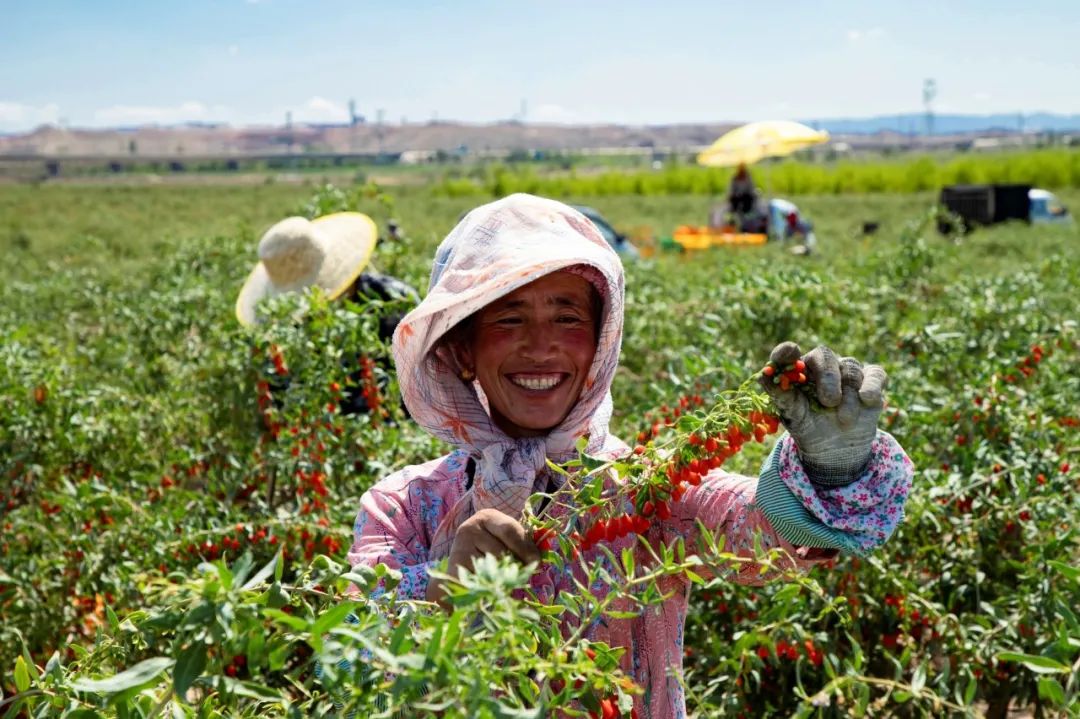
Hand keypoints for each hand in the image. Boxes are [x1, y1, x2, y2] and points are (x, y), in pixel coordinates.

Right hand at [426, 508, 540, 605]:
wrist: (465, 556)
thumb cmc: (494, 545)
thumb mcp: (507, 538)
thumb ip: (522, 544)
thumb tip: (536, 561)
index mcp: (488, 517)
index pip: (509, 530)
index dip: (525, 548)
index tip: (536, 562)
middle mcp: (470, 529)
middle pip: (499, 552)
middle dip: (514, 566)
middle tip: (522, 576)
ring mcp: (459, 548)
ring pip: (488, 569)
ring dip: (501, 579)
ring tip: (505, 582)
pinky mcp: (454, 568)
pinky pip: (475, 581)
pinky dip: (485, 587)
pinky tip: (489, 588)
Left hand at [759, 342, 886, 486]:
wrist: (835, 449)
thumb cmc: (808, 426)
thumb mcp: (792, 415)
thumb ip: (781, 395)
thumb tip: (762, 376)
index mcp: (797, 370)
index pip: (788, 354)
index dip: (786, 352)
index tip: (789, 351)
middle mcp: (822, 365)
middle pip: (825, 356)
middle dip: (828, 377)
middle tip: (829, 401)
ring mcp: (847, 371)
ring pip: (850, 370)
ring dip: (848, 397)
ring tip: (843, 419)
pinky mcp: (871, 380)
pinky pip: (875, 374)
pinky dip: (872, 386)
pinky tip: (867, 399)